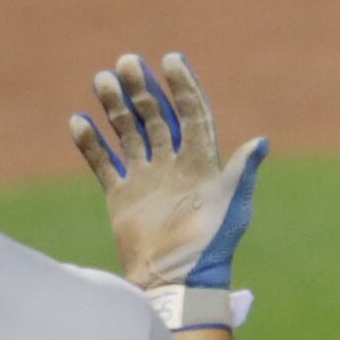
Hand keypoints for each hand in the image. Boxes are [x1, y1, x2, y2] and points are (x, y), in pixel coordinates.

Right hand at [68, 53, 268, 292]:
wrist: (173, 281)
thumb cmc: (209, 245)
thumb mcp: (230, 206)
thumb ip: (240, 173)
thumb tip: (261, 142)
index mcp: (202, 162)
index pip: (192, 113)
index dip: (183, 86)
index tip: (171, 59)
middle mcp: (173, 165)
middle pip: (156, 116)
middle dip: (141, 89)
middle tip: (126, 61)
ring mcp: (146, 179)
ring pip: (128, 132)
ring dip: (115, 107)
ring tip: (101, 79)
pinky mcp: (122, 197)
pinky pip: (104, 163)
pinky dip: (91, 144)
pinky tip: (78, 120)